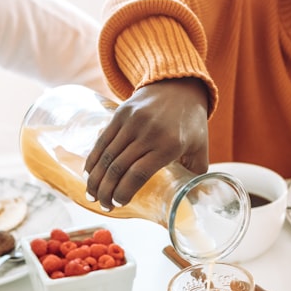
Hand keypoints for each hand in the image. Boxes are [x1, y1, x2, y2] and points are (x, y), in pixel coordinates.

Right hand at [84, 78, 208, 209]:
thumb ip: (196, 174)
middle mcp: (149, 133)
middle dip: (107, 191)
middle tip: (104, 206)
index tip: (119, 204)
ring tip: (92, 195)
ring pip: (107, 155)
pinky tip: (89, 173)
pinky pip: (102, 140)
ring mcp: (132, 122)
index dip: (124, 192)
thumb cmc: (190, 122)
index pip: (139, 174)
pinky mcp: (121, 114)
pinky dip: (93, 159)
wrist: (179, 85)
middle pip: (119, 167)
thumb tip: (193, 201)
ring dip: (96, 179)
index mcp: (169, 146)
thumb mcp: (200, 148)